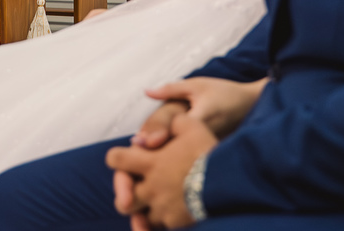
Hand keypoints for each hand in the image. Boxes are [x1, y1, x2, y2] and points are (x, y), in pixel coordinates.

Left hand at [108, 113, 217, 229]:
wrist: (227, 182)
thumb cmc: (207, 152)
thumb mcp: (191, 126)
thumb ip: (173, 123)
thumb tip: (164, 128)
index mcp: (151, 163)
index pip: (115, 160)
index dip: (117, 159)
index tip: (126, 159)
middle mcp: (152, 188)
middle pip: (122, 202)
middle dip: (127, 198)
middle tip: (136, 192)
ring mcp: (163, 208)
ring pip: (144, 217)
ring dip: (149, 210)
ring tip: (161, 202)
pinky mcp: (176, 223)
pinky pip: (165, 225)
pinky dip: (168, 219)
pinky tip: (178, 212)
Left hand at [138, 78, 267, 145]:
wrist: (250, 104)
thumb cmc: (223, 92)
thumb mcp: (197, 85)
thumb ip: (172, 89)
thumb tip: (147, 92)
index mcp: (200, 118)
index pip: (174, 128)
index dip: (155, 135)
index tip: (138, 141)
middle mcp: (203, 136)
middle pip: (175, 144)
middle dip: (155, 148)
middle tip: (136, 148)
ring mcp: (207, 145)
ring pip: (182, 152)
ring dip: (164, 154)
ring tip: (143, 156)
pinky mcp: (209, 151)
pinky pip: (189, 155)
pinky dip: (176, 155)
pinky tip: (163, 157)